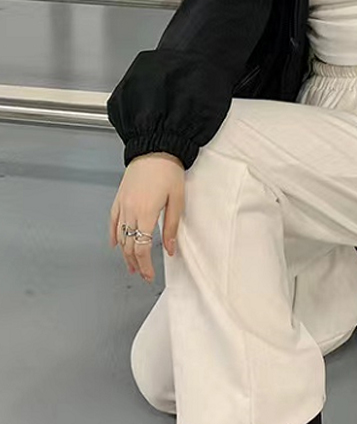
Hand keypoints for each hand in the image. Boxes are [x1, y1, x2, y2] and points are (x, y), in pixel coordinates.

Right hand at [108, 153, 184, 282]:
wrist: (156, 147)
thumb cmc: (169, 171)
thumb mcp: (177, 200)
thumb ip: (171, 226)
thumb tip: (169, 249)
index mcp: (146, 213)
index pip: (141, 248)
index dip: (144, 265)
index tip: (149, 275)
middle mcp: (130, 211)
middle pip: (128, 246)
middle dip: (135, 263)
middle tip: (142, 274)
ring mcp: (122, 204)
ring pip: (120, 236)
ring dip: (124, 253)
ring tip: (131, 265)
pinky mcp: (119, 197)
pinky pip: (113, 221)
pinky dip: (114, 235)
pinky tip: (115, 244)